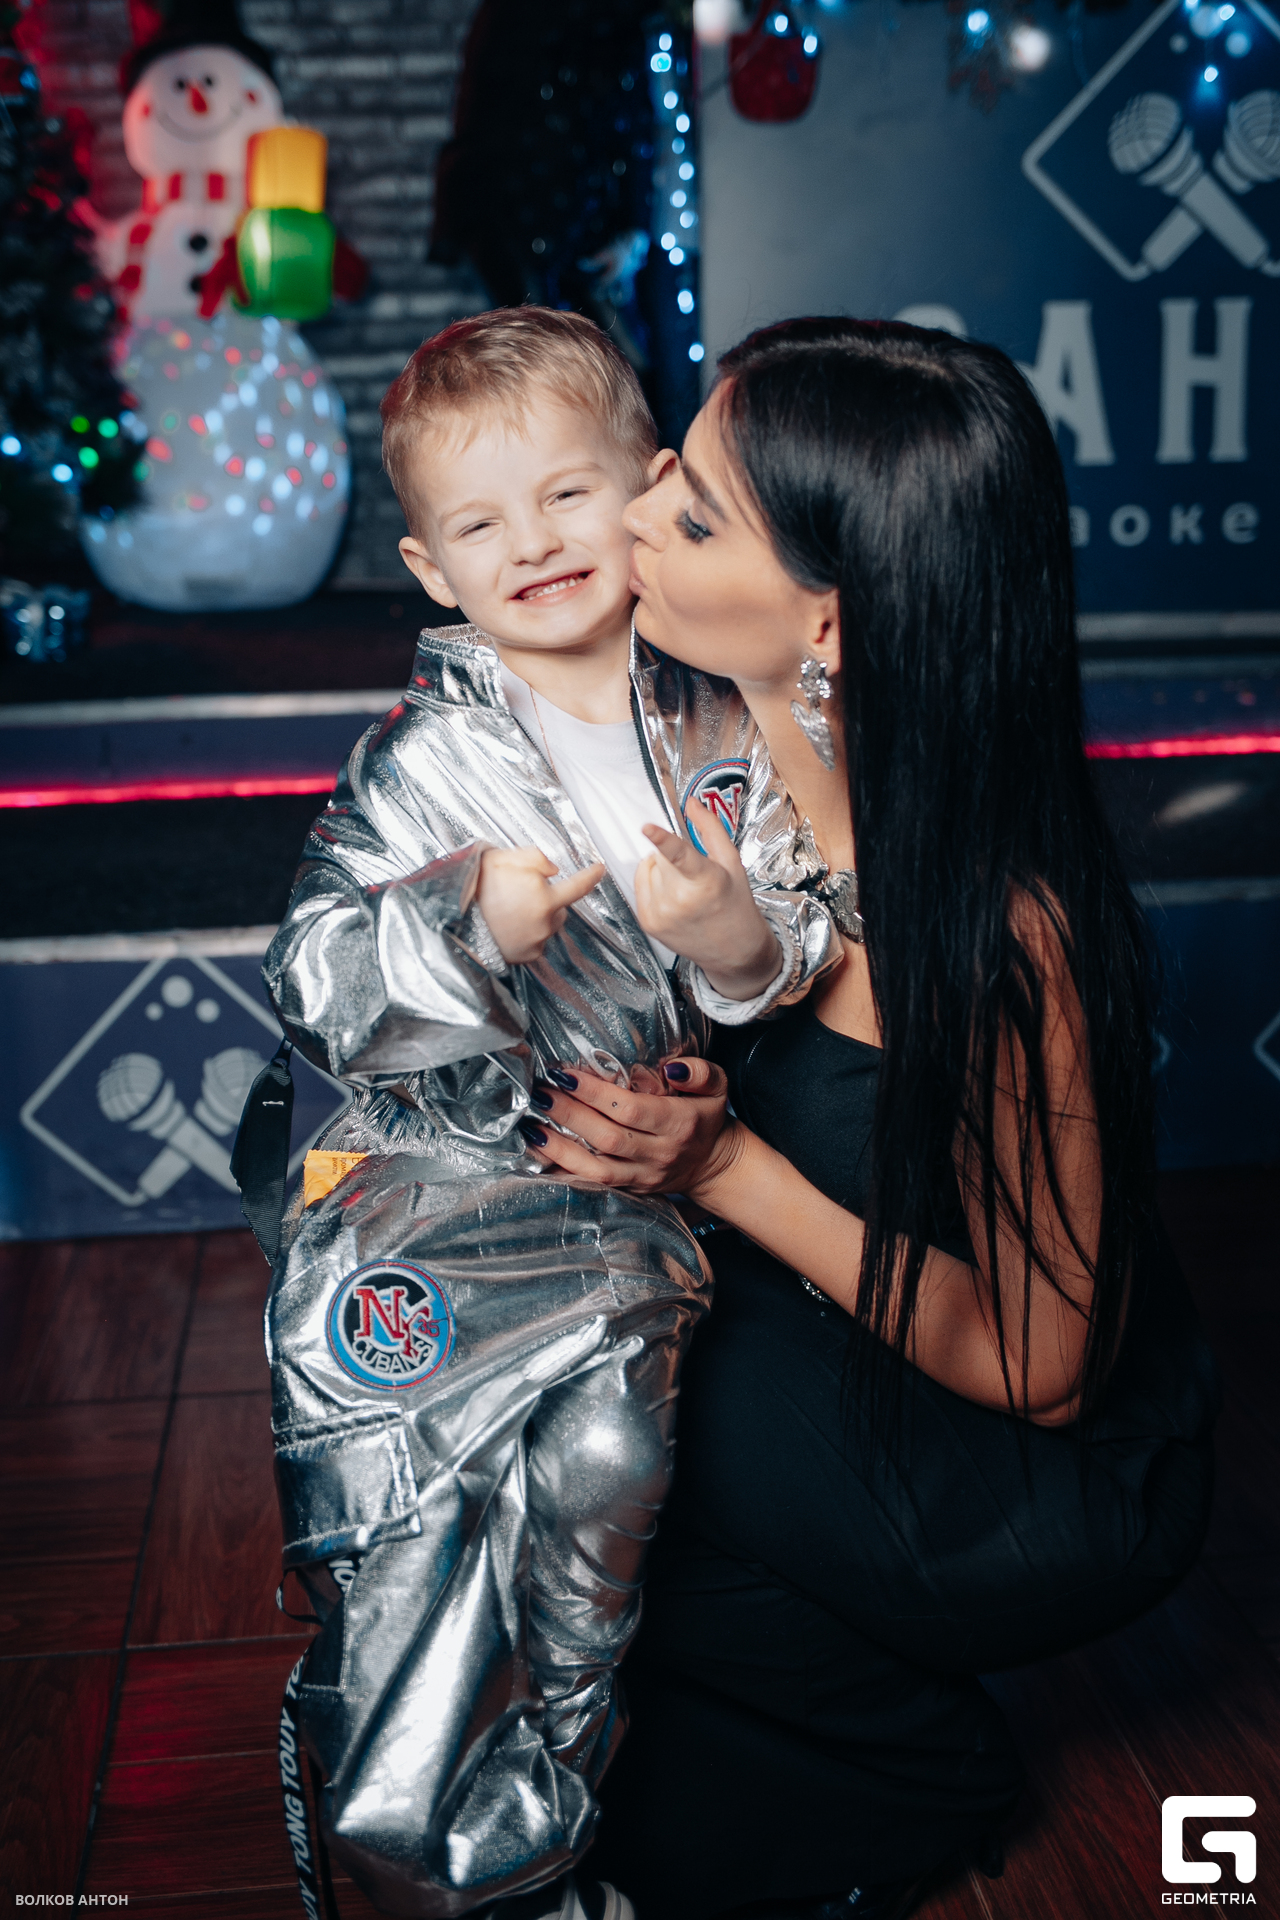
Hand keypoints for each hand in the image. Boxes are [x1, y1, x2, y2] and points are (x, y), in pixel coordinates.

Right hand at [477, 846, 605, 964]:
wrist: (454, 920)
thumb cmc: (476, 889)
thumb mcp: (502, 858)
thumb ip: (535, 857)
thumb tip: (553, 869)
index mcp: (544, 897)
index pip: (579, 885)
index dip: (591, 876)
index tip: (599, 871)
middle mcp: (545, 921)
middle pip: (560, 906)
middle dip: (548, 898)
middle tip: (519, 893)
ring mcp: (537, 940)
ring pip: (549, 924)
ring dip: (539, 917)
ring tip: (511, 911)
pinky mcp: (528, 956)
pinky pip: (537, 941)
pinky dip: (528, 934)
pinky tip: (509, 927)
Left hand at [518, 1056, 739, 1195]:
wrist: (714, 1164)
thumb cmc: (707, 1117)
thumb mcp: (717, 1086)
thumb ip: (698, 1072)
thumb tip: (671, 1067)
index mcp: (679, 1123)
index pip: (629, 1109)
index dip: (594, 1093)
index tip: (565, 1075)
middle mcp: (659, 1153)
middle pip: (607, 1137)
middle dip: (569, 1115)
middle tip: (541, 1093)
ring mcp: (643, 1175)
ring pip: (596, 1167)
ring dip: (560, 1148)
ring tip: (532, 1126)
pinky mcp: (631, 1188)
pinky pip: (594, 1184)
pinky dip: (566, 1170)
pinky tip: (542, 1154)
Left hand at [635, 803, 779, 1001]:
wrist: (734, 950)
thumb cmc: (735, 903)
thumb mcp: (731, 863)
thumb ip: (710, 829)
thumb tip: (692, 802)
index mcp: (706, 881)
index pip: (679, 855)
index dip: (661, 839)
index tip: (646, 827)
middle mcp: (679, 900)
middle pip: (660, 857)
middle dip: (673, 858)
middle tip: (695, 873)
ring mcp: (660, 914)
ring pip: (648, 869)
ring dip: (662, 872)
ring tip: (686, 889)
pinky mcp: (647, 922)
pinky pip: (640, 886)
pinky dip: (654, 885)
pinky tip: (675, 899)